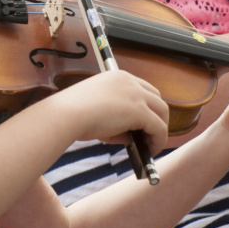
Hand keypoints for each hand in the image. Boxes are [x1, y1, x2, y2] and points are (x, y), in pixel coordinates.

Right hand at [48, 70, 169, 154]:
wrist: (66, 114)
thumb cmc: (73, 114)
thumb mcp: (98, 112)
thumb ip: (117, 120)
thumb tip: (133, 136)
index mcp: (118, 77)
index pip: (142, 89)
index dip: (146, 106)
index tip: (144, 122)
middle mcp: (130, 81)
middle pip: (156, 98)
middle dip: (156, 116)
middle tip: (150, 134)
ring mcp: (136, 94)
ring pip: (162, 111)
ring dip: (160, 129)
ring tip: (152, 145)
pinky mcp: (139, 111)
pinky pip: (159, 127)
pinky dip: (158, 140)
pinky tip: (151, 150)